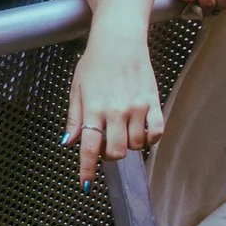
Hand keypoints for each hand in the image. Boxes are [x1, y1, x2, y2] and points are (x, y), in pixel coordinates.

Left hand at [66, 33, 162, 184]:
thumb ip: (74, 118)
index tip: (86, 184)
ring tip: (121, 130)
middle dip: (109, 155)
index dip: (87, 170)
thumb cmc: (95, 62)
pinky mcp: (153, 102)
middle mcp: (116, 110)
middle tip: (104, 144)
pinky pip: (157, 132)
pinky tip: (141, 131)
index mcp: (93, 108)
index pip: (90, 147)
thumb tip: (68, 142)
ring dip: (128, 145)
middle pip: (116, 152)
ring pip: (136, 145)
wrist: (119, 40)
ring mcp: (137, 107)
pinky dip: (150, 138)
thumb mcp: (76, 89)